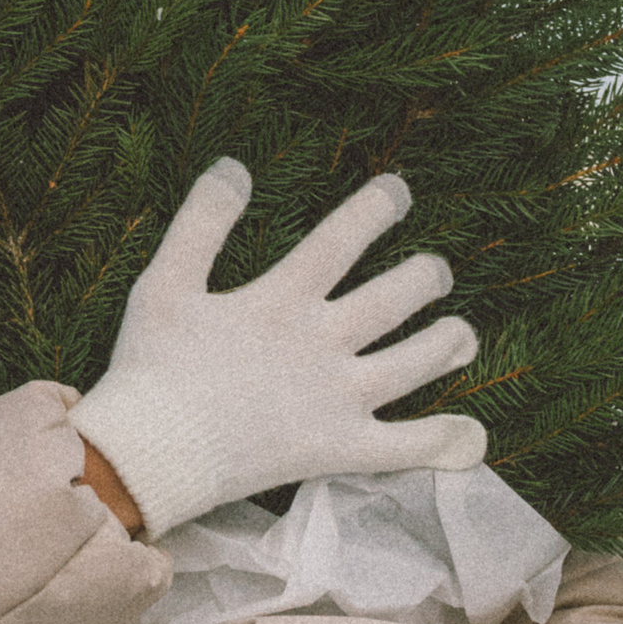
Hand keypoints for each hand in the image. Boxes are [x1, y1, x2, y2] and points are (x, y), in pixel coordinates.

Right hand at [68, 158, 486, 538]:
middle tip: (437, 269)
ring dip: (445, 343)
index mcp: (282, 301)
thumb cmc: (153, 368)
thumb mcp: (165, 282)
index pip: (341, 240)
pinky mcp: (337, 450)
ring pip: (412, 365)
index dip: (374, 209)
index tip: (398, 191)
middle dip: (424, 277)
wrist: (152, 457)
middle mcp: (321, 345)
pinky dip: (439, 439)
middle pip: (393, 300)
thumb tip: (235, 166)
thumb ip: (201, 221)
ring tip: (463, 332)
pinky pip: (402, 446)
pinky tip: (470, 433)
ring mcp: (336, 400)